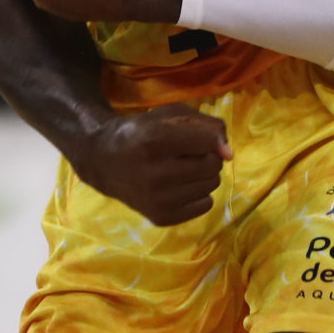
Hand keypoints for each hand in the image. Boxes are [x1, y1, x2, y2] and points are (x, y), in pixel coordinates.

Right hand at [73, 105, 232, 224]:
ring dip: (203, 175)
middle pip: (212, 165)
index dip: (213, 138)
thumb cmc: (141, 132)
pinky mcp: (160, 217)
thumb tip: (229, 153)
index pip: (207, 141)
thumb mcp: (168, 115)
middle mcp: (154, 173)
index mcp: (154, 140)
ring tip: (182, 168)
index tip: (205, 137)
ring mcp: (157, 200)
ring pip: (211, 185)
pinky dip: (198, 194)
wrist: (104, 161)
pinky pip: (205, 205)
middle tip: (189, 153)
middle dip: (207, 156)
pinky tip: (180, 185)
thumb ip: (204, 124)